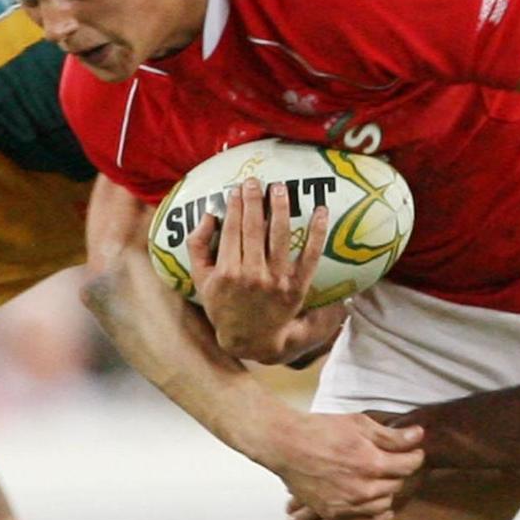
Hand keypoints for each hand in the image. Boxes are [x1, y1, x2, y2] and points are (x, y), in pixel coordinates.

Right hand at [191, 178, 330, 362]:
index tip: (238, 188)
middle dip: (255, 200)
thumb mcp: (200, 279)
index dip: (236, 205)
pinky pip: (310, 255)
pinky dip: (317, 232)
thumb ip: (197, 246)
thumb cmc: (222, 305)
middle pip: (254, 228)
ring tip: (281, 188)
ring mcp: (275, 280)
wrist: (249, 338)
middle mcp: (251, 274)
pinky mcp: (297, 287)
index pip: (232, 229)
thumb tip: (209, 214)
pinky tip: (321, 212)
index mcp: (226, 271)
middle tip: (257, 181)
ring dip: (281, 208)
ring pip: (279, 236)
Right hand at [266, 413, 422, 519]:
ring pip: (383, 505)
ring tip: (383, 481)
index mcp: (372, 464)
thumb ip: (391, 436)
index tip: (413, 452)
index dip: (415, 456)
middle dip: (399, 473)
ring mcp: (347, 505)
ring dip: (387, 493)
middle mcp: (363, 490)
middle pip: (397, 485)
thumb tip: (419, 435)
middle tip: (396, 464)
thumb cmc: (322, 430)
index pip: (409, 466)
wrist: (286, 445)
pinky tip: (375, 504)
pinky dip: (372, 513)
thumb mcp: (359, 424)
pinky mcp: (333, 513)